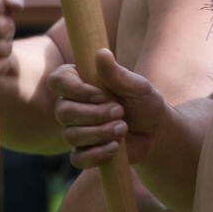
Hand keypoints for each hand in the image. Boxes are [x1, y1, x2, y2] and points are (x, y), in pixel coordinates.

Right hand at [55, 49, 170, 170]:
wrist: (156, 131)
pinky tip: (115, 147)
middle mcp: (71, 105)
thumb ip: (117, 73)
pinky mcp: (83, 152)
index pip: (57, 81)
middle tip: (120, 111)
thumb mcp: (137, 86)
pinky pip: (77, 158)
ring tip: (123, 128)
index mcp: (80, 83)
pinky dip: (97, 154)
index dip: (75, 89)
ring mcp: (75, 130)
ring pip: (71, 135)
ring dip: (101, 132)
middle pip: (63, 111)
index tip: (101, 94)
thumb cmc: (144, 102)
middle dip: (95, 114)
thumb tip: (101, 52)